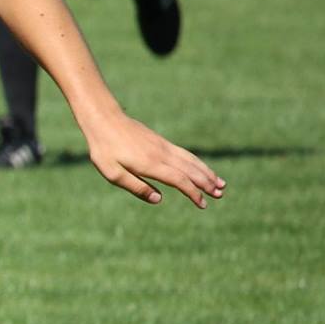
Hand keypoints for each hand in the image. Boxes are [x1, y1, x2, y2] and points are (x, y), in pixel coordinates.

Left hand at [78, 109, 225, 207]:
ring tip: (221, 183)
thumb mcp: (113, 174)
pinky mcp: (161, 142)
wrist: (104, 119)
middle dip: (207, 183)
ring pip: (191, 160)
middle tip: (221, 194)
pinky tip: (201, 168)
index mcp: (150, 164)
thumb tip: (160, 200)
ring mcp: (163, 146)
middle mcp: (161, 154)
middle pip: (190, 170)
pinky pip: (184, 153)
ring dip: (207, 172)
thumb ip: (136, 187)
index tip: (202, 204)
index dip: (193, 193)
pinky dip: (197, 162)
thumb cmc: (104, 149)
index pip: (179, 180)